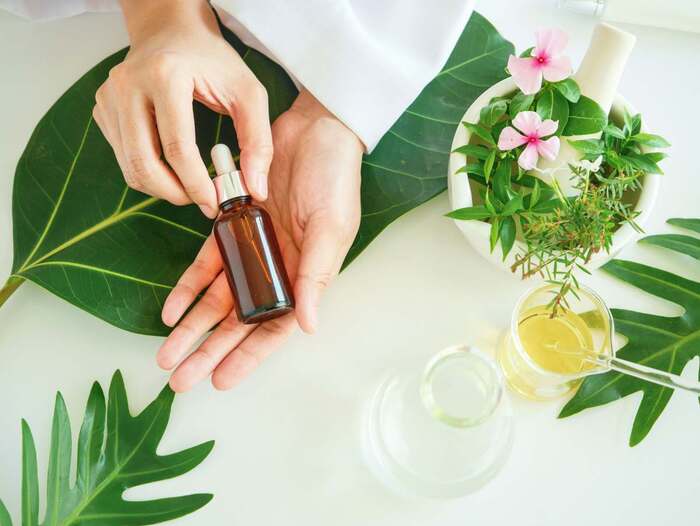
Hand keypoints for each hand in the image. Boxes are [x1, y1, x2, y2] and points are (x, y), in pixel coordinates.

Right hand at [93, 0, 271, 217]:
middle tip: (200, 201)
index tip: (214, 203)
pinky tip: (171, 166)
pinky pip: (123, 156)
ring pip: (130, 166)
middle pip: (144, 163)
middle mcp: (128, 85)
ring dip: (161, 188)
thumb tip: (255, 189)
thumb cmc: (212, 60)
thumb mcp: (249, 93)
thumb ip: (259, 141)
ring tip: (189, 186)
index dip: (196, 184)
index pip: (177, 148)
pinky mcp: (102, 108)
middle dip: (174, 193)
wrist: (171, 29)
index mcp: (165, 76)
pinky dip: (147, 172)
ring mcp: (109, 97)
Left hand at [156, 90, 362, 391]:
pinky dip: (188, 285)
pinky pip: (205, 262)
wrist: (315, 131)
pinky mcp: (231, 225)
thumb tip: (308, 326)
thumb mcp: (330, 229)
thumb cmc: (334, 180)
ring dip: (191, 326)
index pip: (272, 328)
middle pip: (237, 321)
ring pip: (216, 298)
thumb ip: (315, 276)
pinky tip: (169, 308)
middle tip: (179, 379)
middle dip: (209, 350)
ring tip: (166, 353)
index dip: (247, 356)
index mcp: (303, 277)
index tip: (219, 381)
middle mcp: (275, 269)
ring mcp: (251, 249)